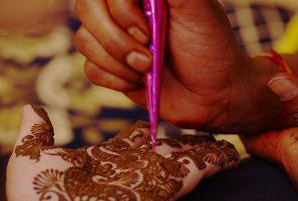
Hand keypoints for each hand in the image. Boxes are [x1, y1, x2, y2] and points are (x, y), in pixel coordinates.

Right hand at [74, 0, 279, 132]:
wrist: (213, 95)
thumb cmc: (210, 47)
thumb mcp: (197, 7)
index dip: (120, 9)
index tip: (149, 31)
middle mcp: (122, 10)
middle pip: (86, 8)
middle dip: (116, 40)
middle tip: (149, 56)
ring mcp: (113, 38)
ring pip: (84, 41)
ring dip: (118, 62)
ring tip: (149, 69)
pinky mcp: (109, 68)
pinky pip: (89, 69)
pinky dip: (116, 79)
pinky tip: (139, 82)